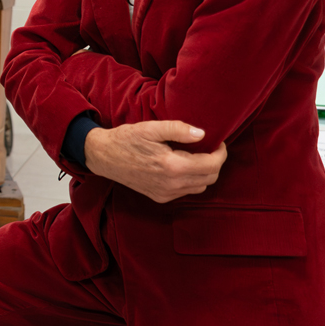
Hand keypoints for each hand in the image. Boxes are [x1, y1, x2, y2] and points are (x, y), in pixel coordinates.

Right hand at [81, 120, 227, 203]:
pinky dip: (192, 180)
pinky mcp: (159, 197)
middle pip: (209, 179)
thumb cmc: (126, 139)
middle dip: (215, 163)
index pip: (211, 165)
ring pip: (200, 187)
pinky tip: (183, 166)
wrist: (103, 156)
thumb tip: (202, 134)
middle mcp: (171, 184)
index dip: (220, 154)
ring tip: (198, 156)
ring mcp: (165, 193)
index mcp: (172, 166)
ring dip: (205, 173)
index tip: (219, 143)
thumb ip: (178, 129)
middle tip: (211, 148)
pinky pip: (186, 191)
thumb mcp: (151, 128)